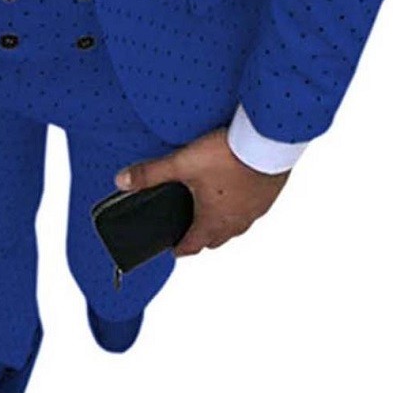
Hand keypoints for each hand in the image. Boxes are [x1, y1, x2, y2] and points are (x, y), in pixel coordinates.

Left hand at [114, 127, 290, 256]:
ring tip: (214, 206)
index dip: (181, 248)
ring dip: (224, 220)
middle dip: (202, 235)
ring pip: (237, 224)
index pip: (193, 245)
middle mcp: (236, 222)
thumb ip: (151, 174)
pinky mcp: (270, 194)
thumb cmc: (229, 156)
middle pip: (216, 238)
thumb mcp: (183, 163)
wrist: (268, 142)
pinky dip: (243, 204)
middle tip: (191, 228)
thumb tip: (122, 181)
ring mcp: (256, 210)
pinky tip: (239, 188)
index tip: (174, 250)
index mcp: (213, 221)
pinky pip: (254, 207)